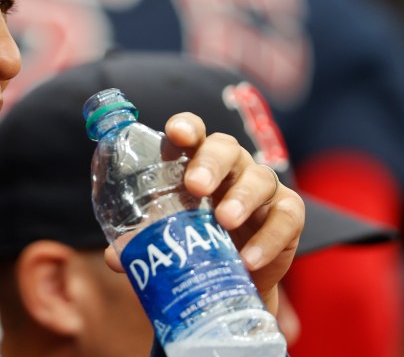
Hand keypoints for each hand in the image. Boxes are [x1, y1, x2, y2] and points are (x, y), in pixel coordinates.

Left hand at [103, 112, 304, 314]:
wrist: (234, 276)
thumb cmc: (195, 240)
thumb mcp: (168, 237)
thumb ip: (142, 241)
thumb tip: (116, 258)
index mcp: (196, 161)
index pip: (193, 133)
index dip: (186, 127)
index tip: (175, 133)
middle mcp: (231, 166)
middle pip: (225, 148)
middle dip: (210, 163)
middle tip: (195, 186)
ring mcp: (262, 187)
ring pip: (259, 177)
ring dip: (241, 198)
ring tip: (224, 221)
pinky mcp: (287, 214)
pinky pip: (286, 217)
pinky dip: (268, 238)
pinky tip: (248, 259)